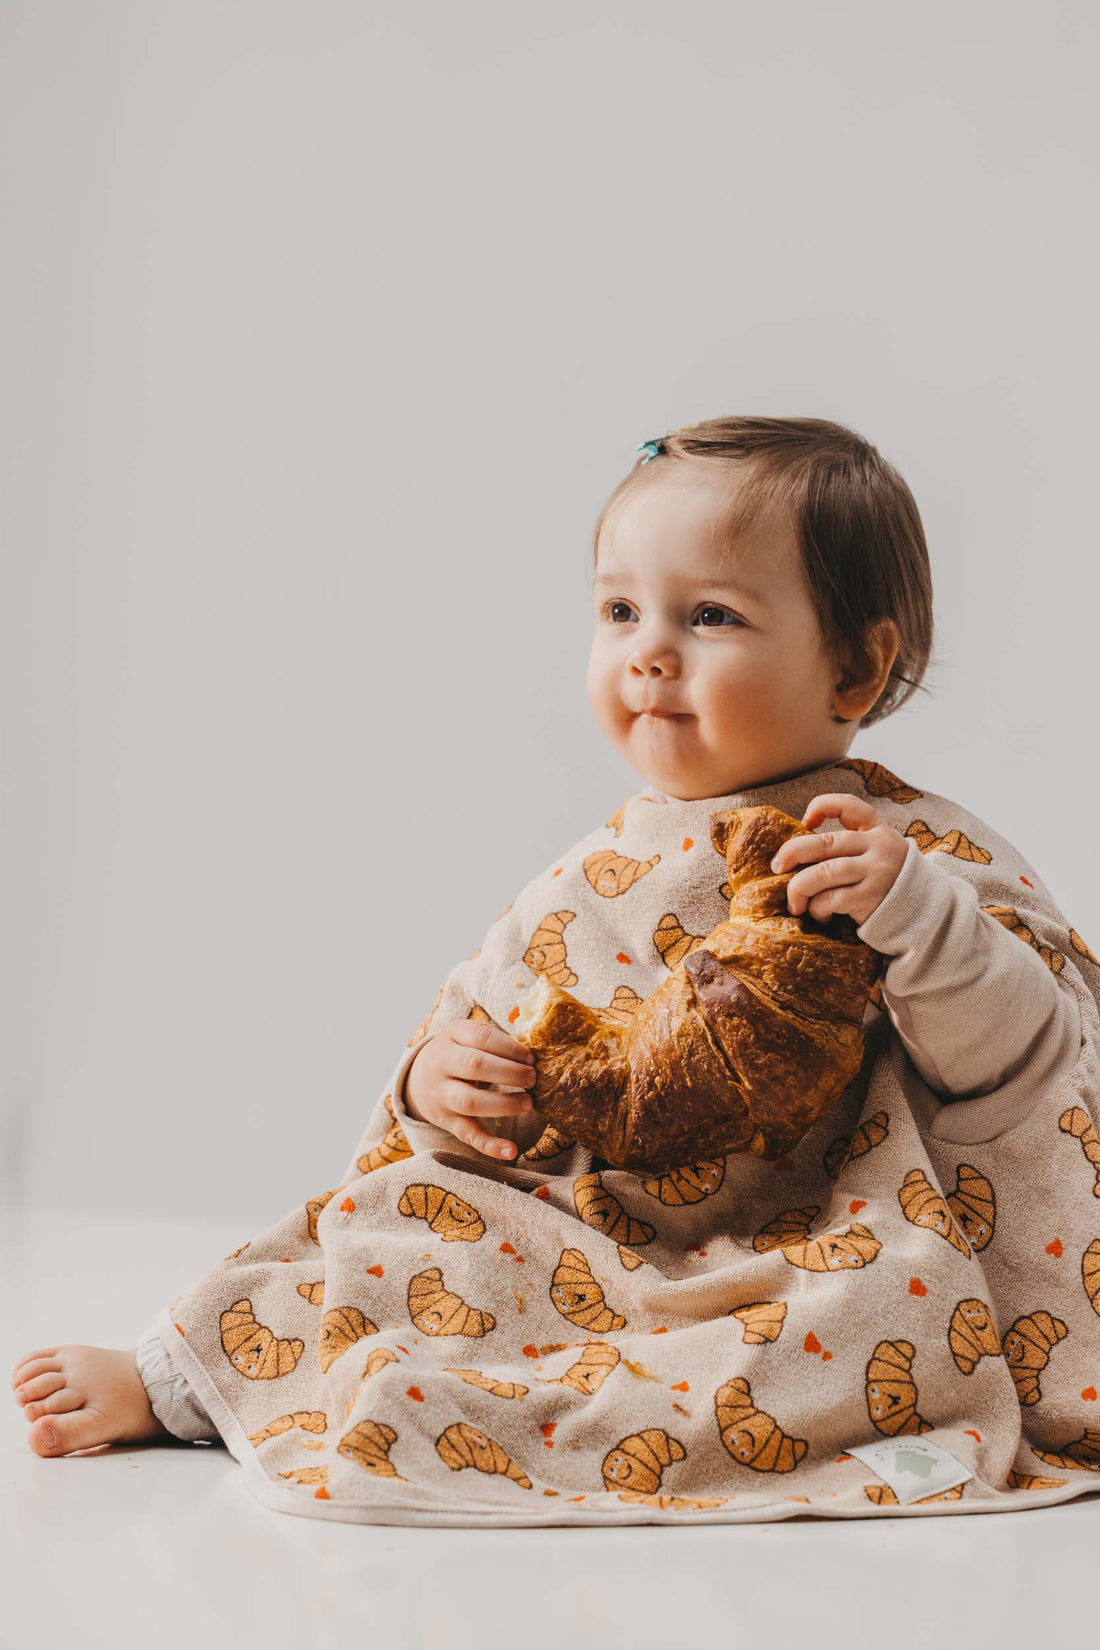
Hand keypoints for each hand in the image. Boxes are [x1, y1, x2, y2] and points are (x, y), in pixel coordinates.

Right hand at [404, 1018, 537, 1160]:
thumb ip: (496, 1040)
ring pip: (470, 1101)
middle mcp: (442, 1063)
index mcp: (452, 1035)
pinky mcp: (446, 1121)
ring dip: (503, 1104)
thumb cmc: (459, 1053)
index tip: (532, 1057)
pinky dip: (489, 1145)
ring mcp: (442, 1094)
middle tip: (533, 1078)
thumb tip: (534, 1055)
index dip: (510, 1047)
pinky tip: (510, 1150)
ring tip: (528, 1104)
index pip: (482, 1037)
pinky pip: (467, 1135)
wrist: (418, 1078)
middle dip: (510, 1072)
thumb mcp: (468, 1036)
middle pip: (474, 1066)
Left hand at [768, 793, 908, 925]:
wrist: (924, 912)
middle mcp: (877, 847)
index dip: (822, 806)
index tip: (806, 821)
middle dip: (792, 853)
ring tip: (794, 902)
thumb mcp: (878, 853)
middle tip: (777, 866)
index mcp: (877, 831)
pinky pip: (831, 899)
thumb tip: (799, 850)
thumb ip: (850, 845)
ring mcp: (875, 872)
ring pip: (822, 873)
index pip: (849, 806)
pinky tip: (820, 914)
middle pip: (824, 843)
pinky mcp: (871, 898)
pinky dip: (817, 908)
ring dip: (799, 888)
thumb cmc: (888, 881)